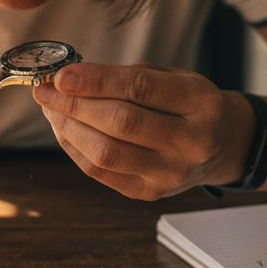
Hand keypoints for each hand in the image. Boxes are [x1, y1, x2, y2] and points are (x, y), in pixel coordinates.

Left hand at [33, 63, 252, 199]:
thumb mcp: (174, 77)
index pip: (141, 89)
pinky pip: (100, 172)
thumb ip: (127, 76)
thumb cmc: (189, 104)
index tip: (62, 74)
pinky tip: (64, 128)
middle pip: (121, 122)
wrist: (221, 145)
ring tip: (51, 107)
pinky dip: (74, 148)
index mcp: (201, 101)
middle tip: (45, 89)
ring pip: (106, 153)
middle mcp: (191, 142)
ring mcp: (171, 173)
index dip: (96, 80)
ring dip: (69, 127)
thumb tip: (68, 79)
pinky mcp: (150, 193)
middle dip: (74, 104)